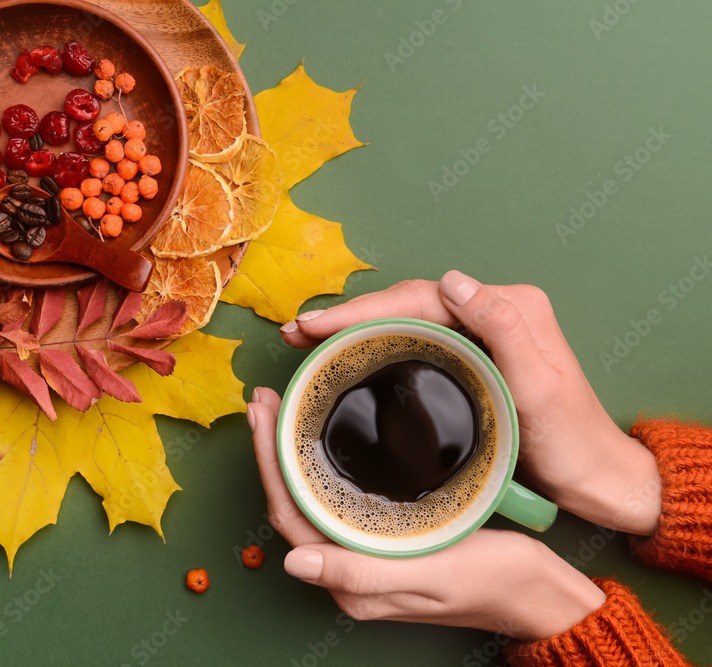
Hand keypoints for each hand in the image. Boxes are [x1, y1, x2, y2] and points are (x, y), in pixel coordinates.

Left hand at [247, 387, 605, 640]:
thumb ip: (363, 574)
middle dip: (272, 450)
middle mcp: (349, 569)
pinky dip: (320, 463)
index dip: (269, 462)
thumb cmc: (496, 583)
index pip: (290, 515)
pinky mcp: (384, 538)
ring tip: (281, 410)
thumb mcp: (433, 573)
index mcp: (352, 582)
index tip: (264, 413)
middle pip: (293, 502)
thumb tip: (293, 564)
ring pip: (311, 498)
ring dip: (291, 454)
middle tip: (264, 399)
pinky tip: (321, 438)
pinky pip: (337, 498)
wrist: (540, 596)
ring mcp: (365, 553)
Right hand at [277, 271, 661, 535]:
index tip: (316, 325)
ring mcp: (482, 332)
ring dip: (355, 325)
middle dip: (349, 314)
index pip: (422, 299)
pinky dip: (376, 341)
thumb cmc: (570, 442)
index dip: (364, 310)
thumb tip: (452, 281)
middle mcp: (495, 310)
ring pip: (405, 318)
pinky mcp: (472, 355)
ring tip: (307, 337)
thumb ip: (503, 328)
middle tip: (296, 331)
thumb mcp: (539, 387)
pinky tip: (347, 351)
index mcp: (510, 307)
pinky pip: (414, 338)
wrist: (595, 478)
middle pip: (408, 303)